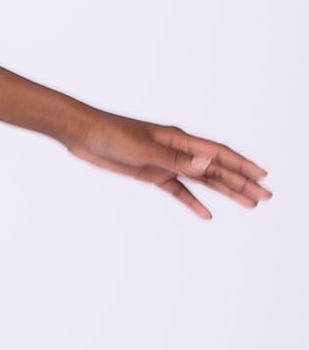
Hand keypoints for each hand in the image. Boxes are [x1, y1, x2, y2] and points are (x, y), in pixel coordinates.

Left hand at [60, 111, 270, 219]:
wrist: (83, 134)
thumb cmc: (111, 134)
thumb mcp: (142, 148)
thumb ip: (175, 159)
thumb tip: (207, 164)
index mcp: (180, 140)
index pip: (219, 154)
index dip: (243, 165)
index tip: (263, 176)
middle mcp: (178, 150)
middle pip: (217, 169)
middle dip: (242, 182)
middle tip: (265, 196)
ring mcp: (166, 162)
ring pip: (203, 180)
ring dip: (226, 191)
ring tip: (248, 203)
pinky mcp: (151, 173)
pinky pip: (178, 190)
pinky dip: (193, 201)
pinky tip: (207, 214)